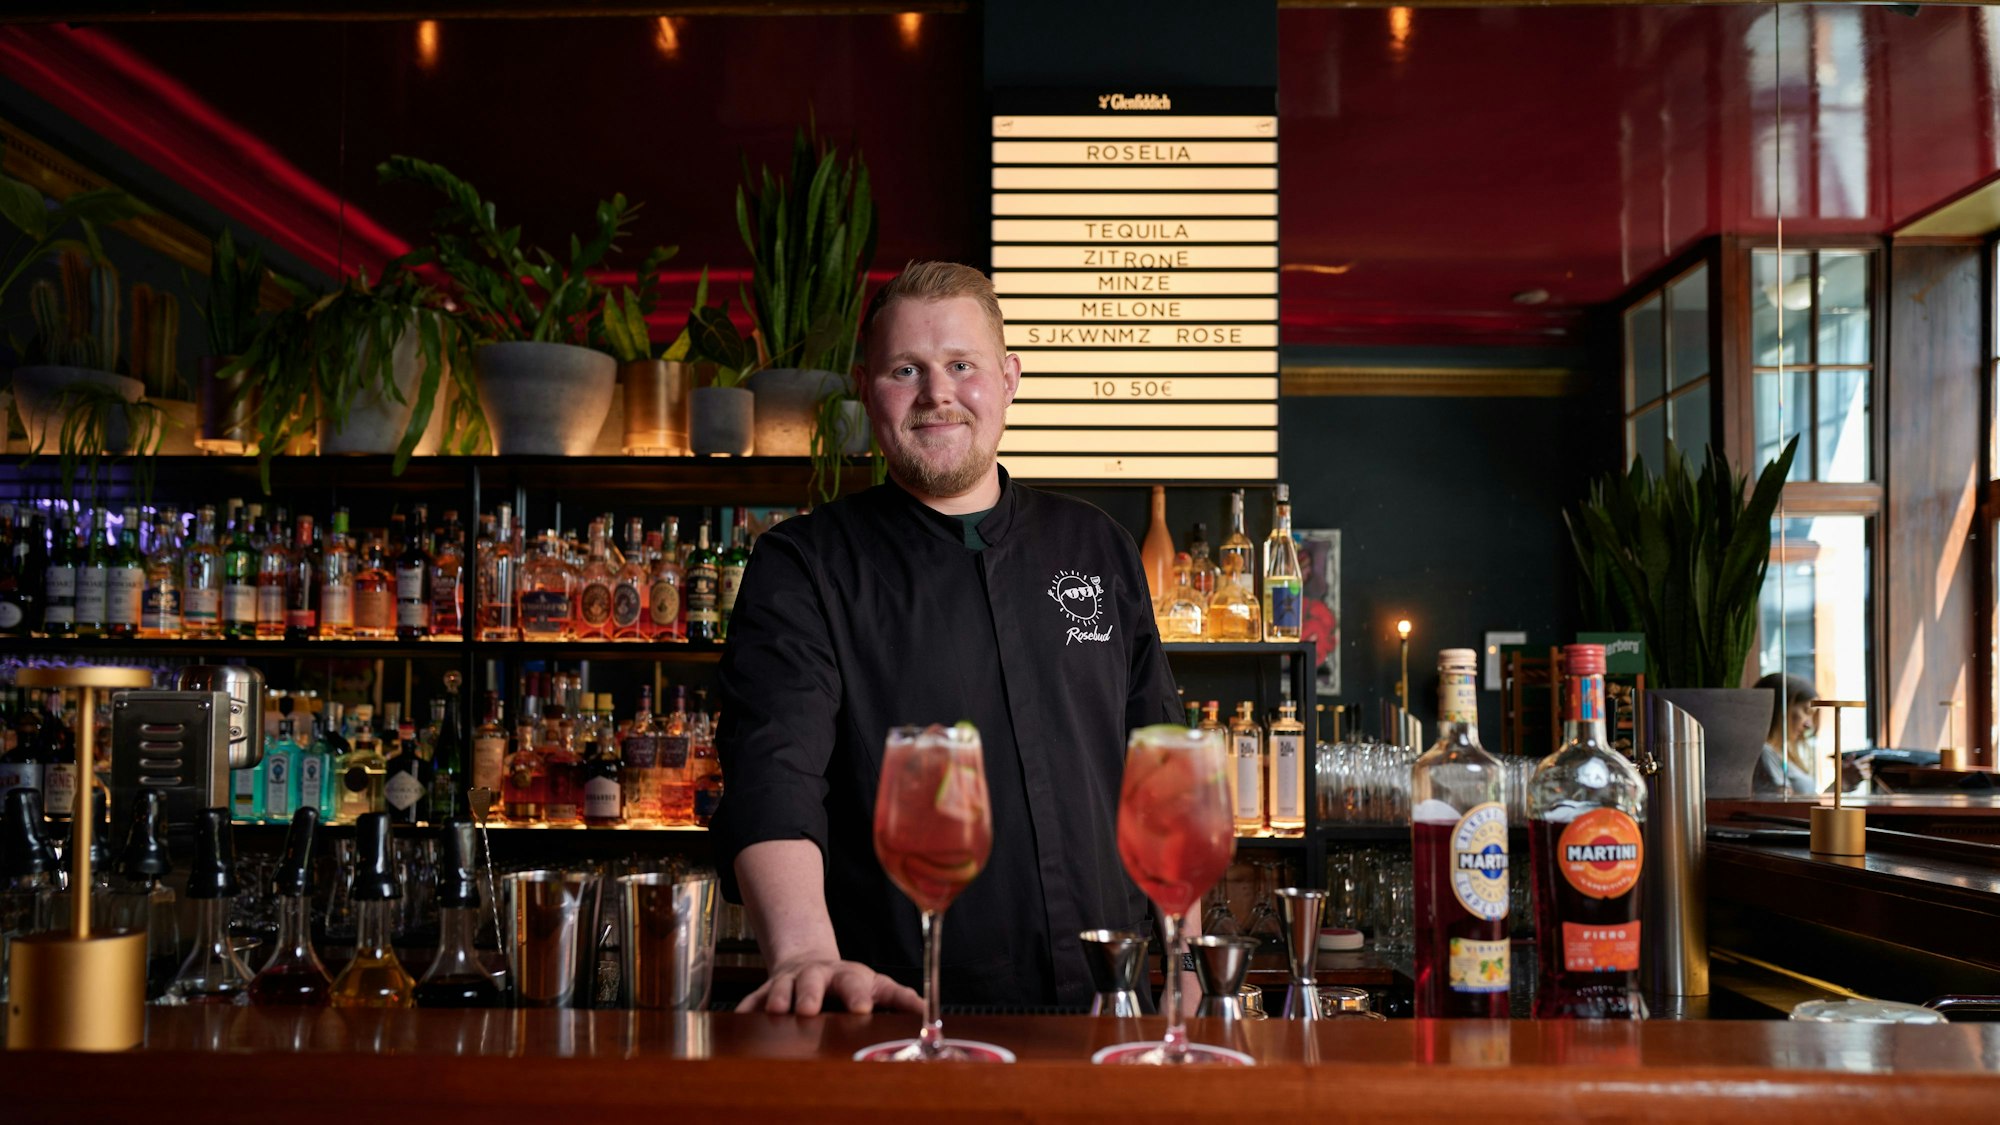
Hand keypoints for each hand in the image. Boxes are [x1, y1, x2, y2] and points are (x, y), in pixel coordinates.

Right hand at [736, 956, 923, 1015]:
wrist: (808, 962)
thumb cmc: (849, 982)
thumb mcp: (877, 986)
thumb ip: (899, 999)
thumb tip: (927, 1013)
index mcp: (848, 976)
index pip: (854, 982)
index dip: (858, 994)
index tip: (861, 1008)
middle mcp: (817, 976)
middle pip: (814, 982)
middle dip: (811, 995)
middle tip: (810, 1010)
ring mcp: (791, 982)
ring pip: (782, 988)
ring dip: (779, 998)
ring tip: (777, 1011)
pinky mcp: (767, 990)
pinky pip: (754, 999)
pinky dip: (747, 1008)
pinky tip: (741, 1018)